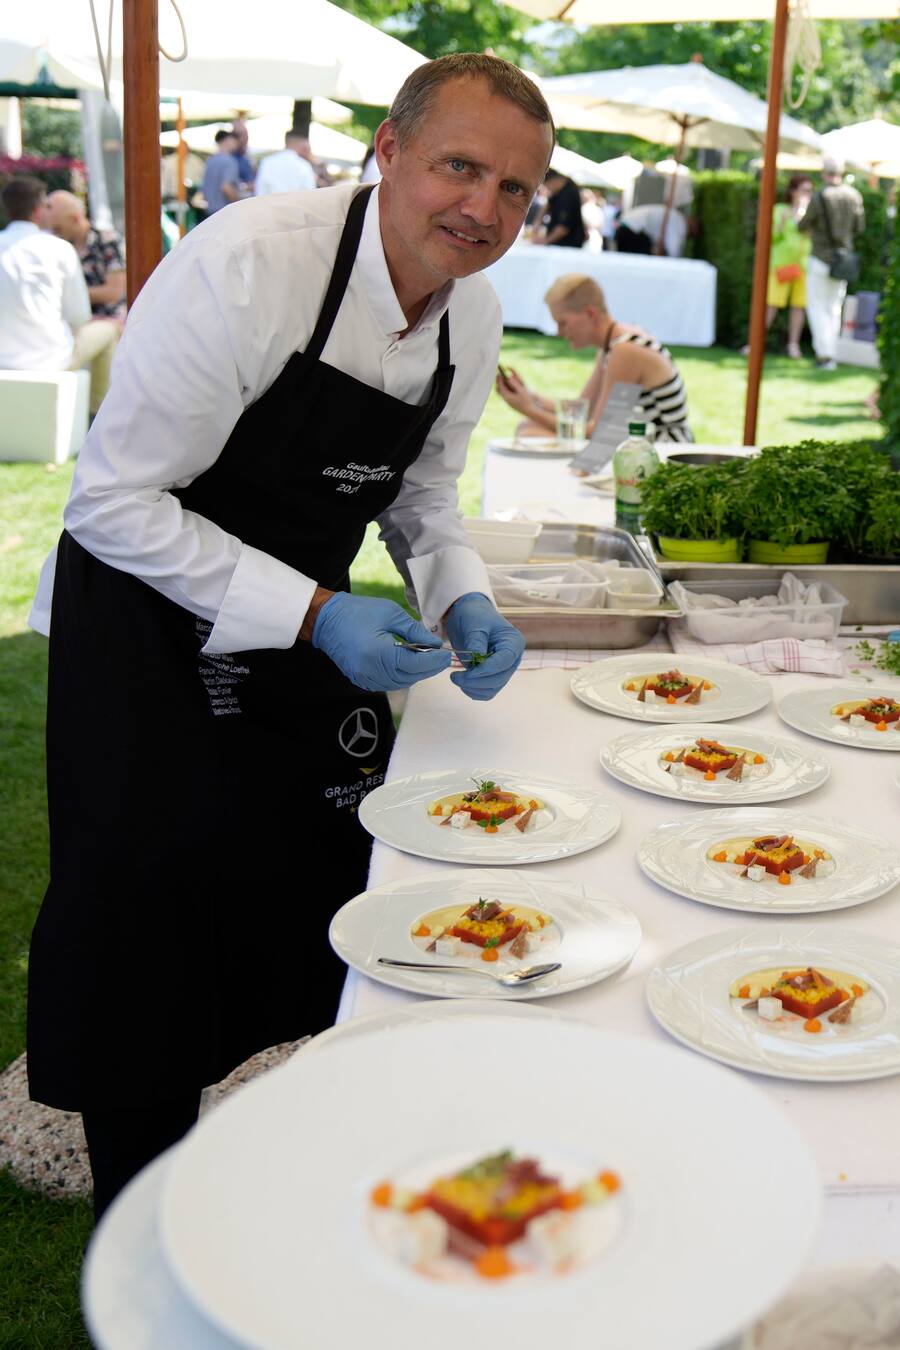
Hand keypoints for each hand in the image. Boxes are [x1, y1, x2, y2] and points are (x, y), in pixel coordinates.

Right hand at [312, 593, 450, 691]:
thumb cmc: (357, 612)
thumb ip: (414, 630)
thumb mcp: (390, 613)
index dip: (433, 661)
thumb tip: (435, 643)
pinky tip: (408, 663)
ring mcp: (365, 678)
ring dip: (416, 673)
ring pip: (400, 683)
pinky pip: (388, 683)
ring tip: (426, 658)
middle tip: (440, 657)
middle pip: (409, 677)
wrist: (326, 620)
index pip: (414, 664)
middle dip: (428, 668)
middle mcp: (371, 671)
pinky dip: (402, 676)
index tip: (446, 654)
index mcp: (378, 654)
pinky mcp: (361, 680)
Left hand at [445, 592, 523, 701]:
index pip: (505, 662)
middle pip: (499, 679)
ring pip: (492, 689)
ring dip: (473, 688)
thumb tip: (476, 659)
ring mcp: (503, 670)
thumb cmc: (474, 616)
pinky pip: (486, 692)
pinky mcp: (492, 677)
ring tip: (456, 678)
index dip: (487, 670)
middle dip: (476, 681)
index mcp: (513, 643)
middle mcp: (512, 659)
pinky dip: (473, 691)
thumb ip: (476, 641)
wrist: (469, 617)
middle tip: (455, 676)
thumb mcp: (474, 623)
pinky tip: (461, 682)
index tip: (468, 673)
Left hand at [494, 366, 532, 415]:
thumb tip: (509, 378)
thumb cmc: (527, 401)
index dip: (500, 380)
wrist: (530, 412)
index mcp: (508, 397)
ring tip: (501, 379)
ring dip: (501, 386)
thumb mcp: (522, 391)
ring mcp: (508, 402)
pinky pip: (505, 395)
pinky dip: (505, 389)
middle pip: (498, 390)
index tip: (499, 373)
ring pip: (501, 393)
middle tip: (499, 374)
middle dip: (498, 382)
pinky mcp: (511, 404)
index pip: (501, 387)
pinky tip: (507, 385)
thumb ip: (515, 384)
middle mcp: (506, 400)